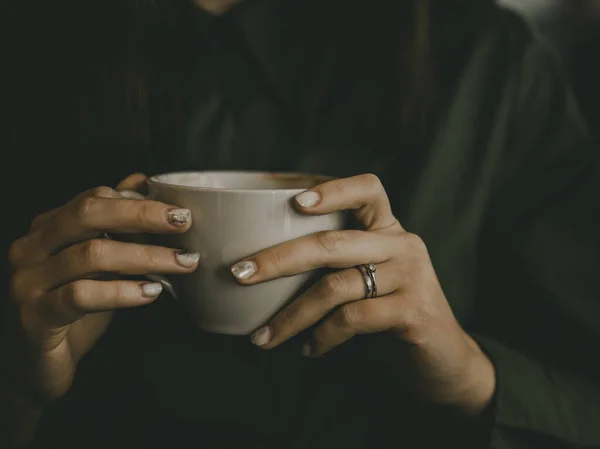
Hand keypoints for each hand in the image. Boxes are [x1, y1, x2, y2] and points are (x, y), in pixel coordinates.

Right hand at [5, 174, 199, 404]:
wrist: (37, 366)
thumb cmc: (72, 309)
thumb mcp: (97, 263)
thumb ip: (115, 224)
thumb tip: (140, 181)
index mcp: (47, 228)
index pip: (93, 199)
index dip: (138, 201)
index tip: (179, 211)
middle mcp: (31, 248)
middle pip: (88, 214)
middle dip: (142, 216)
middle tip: (183, 223)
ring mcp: (28, 281)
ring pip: (91, 254)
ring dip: (145, 256)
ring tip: (181, 262)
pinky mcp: (35, 316)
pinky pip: (82, 295)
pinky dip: (122, 291)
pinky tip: (151, 292)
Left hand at [231, 174, 495, 414]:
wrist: (444, 361)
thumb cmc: (390, 315)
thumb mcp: (367, 280)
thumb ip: (334, 266)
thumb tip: (261, 266)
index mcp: (388, 230)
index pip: (368, 189)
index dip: (332, 189)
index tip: (293, 200)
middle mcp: (403, 245)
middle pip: (332, 242)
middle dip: (277, 259)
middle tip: (238, 274)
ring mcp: (412, 277)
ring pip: (335, 287)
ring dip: (291, 316)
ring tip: (264, 338)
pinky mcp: (413, 312)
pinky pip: (352, 319)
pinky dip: (322, 337)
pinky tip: (309, 349)